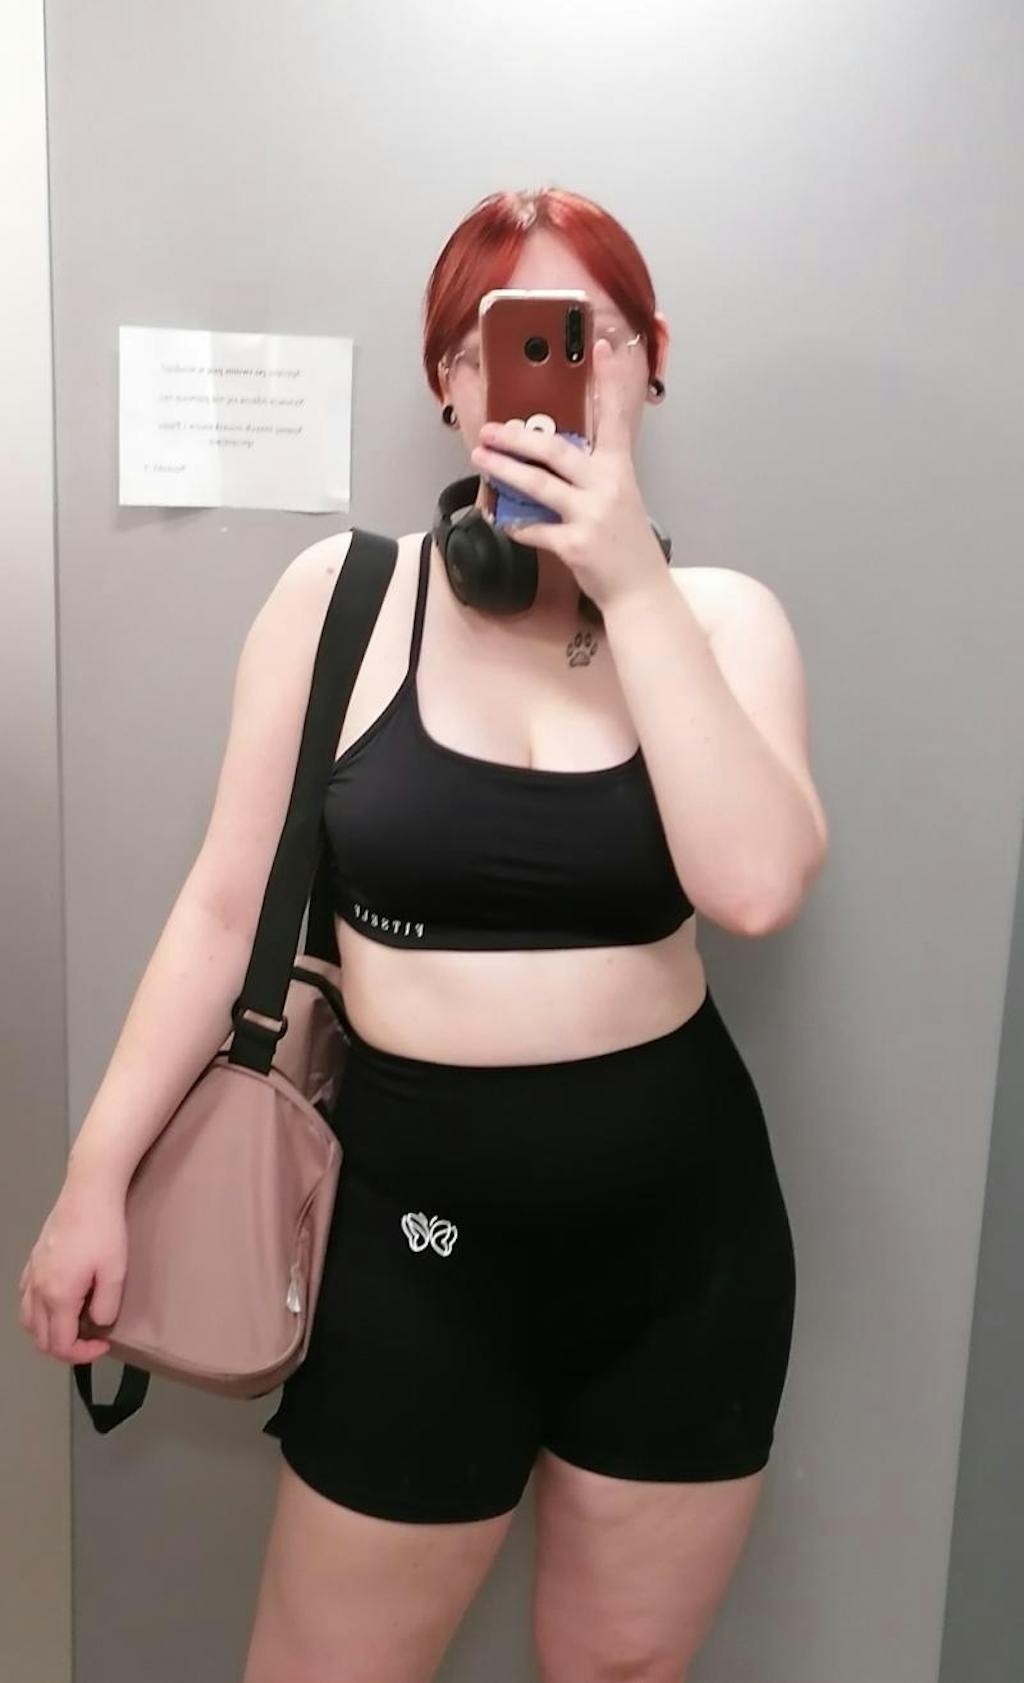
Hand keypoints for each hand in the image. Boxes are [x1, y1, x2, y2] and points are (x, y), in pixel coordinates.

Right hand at [17, 1176, 127, 1363]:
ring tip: (73, 1325)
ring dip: (48, 1332)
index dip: (81, 1355)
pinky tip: (55, 1302)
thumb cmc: (104, 1230)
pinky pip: (25, 1297)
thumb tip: (99, 1323)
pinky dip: (37, 1311)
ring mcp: (31, 1273)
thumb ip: (106, 1305)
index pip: (59, 1345)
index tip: (103, 1344)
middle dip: (64, 1348)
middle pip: (39, 1338)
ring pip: (28, 1320)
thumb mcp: (115, 1271)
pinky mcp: (33, 1260)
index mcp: (57, 1296)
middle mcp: (37, 1289)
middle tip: (90, 1339)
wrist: (88, 1192)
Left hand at [469, 336, 666, 610]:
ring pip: (537, 485)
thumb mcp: (619, 498)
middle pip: (556, 449)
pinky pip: (534, 529)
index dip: (608, 380)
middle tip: (491, 429)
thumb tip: (549, 457)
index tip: (599, 345)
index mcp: (620, 469)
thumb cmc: (624, 542)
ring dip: (503, 470)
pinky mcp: (575, 544)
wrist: (639, 590)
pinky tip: (502, 520)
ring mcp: (591, 515)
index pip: (615, 417)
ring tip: (481, 458)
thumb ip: (591, 474)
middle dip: (518, 437)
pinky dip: (515, 525)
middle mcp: (607, 486)